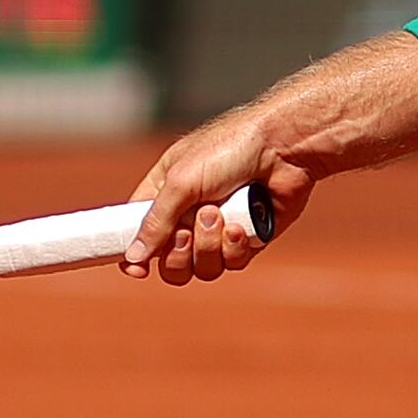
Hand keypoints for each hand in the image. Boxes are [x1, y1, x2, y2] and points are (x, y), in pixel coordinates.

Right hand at [121, 102, 314, 286]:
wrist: (285, 147)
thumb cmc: (229, 150)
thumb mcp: (181, 182)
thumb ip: (156, 222)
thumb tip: (132, 258)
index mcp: (164, 191)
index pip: (137, 230)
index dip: (134, 253)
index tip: (136, 270)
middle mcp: (188, 212)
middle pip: (169, 260)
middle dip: (178, 253)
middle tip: (189, 231)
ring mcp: (218, 228)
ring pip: (201, 267)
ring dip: (208, 246)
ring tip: (221, 216)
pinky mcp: (247, 239)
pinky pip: (231, 263)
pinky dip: (234, 247)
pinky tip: (243, 225)